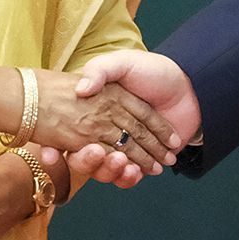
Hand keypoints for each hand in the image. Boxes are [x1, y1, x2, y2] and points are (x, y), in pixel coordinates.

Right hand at [26, 67, 181, 172]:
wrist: (189, 86)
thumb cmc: (153, 71)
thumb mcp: (122, 63)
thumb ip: (101, 70)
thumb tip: (81, 89)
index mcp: (95, 112)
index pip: (70, 133)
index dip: (57, 145)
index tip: (49, 152)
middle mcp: (105, 132)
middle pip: (87, 156)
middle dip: (88, 161)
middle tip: (97, 154)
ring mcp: (124, 148)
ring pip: (106, 169)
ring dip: (111, 171)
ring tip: (124, 164)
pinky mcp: (142, 161)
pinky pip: (128, 176)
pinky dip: (129, 176)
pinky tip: (136, 171)